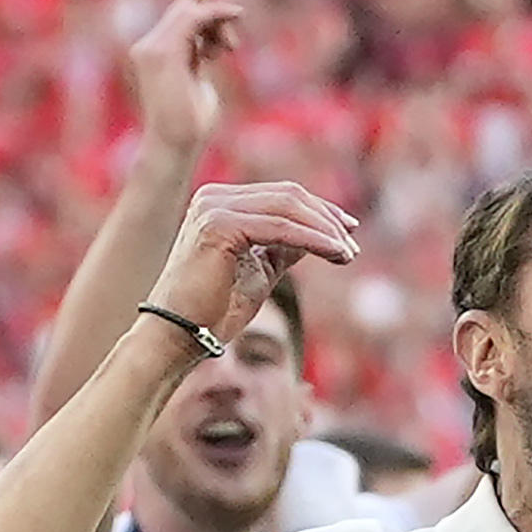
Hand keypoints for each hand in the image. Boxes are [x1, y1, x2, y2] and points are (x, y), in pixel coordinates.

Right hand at [130, 0, 242, 153]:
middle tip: (232, 43)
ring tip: (231, 48)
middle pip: (184, 13)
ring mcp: (151, 48)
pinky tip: (235, 13)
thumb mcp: (198, 83)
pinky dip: (216, 15)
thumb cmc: (190, 125)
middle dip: (214, 18)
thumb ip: (199, 58)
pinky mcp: (164, 52)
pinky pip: (193, 20)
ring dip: (218, 24)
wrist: (175, 144)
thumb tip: (212, 43)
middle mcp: (147, 47)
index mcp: (154, 54)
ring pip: (191, 14)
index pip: (174, 17)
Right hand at [145, 183, 358, 350]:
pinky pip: (281, 228)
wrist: (178, 335)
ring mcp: (214, 207)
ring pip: (288, 208)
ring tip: (348, 254)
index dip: (320, 212)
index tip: (349, 232)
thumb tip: (321, 235)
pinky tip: (335, 254)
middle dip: (327, 220)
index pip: (282, 196)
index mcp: (220, 203)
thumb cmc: (214, 311)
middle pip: (289, 196)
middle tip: (353, 248)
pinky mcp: (220, 225)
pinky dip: (314, 240)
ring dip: (326, 230)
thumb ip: (284, 248)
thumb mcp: (260, 271)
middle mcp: (214, 197)